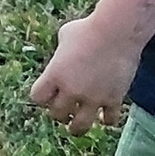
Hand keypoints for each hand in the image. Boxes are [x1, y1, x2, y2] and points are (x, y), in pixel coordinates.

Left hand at [27, 8, 138, 137]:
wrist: (116, 30)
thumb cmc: (88, 28)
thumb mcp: (65, 36)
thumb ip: (60, 54)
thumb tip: (62, 61)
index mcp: (54, 74)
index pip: (38, 98)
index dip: (42, 97)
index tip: (48, 95)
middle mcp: (71, 89)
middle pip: (57, 114)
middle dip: (60, 112)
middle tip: (65, 110)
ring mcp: (93, 97)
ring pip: (80, 126)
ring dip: (77, 127)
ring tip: (77, 126)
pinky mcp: (113, 99)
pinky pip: (109, 120)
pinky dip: (107, 120)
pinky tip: (106, 117)